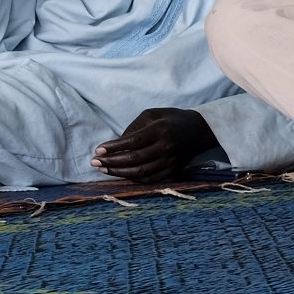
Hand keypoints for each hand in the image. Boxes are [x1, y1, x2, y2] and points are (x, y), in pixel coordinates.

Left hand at [92, 108, 216, 182]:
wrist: (199, 131)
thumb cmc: (171, 119)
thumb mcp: (153, 114)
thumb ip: (134, 127)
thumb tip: (117, 143)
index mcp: (160, 130)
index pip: (133, 141)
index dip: (114, 147)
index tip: (98, 150)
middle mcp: (166, 147)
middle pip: (135, 159)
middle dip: (112, 162)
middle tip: (94, 162)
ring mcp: (170, 162)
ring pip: (141, 172)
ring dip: (119, 173)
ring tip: (103, 169)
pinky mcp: (172, 171)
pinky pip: (150, 179)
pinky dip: (133, 179)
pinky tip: (120, 174)